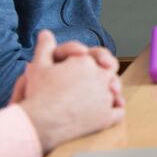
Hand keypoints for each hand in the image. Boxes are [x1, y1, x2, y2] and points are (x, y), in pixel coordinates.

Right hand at [17, 30, 124, 152]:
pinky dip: (115, 111)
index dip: (96, 60)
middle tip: (97, 82)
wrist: (39, 122)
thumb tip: (46, 33)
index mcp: (86, 62)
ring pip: (115, 92)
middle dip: (105, 75)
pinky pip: (118, 113)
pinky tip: (109, 112)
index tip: (90, 66)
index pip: (99, 57)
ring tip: (100, 97)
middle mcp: (100, 77)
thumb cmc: (38, 93)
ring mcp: (105, 97)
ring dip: (111, 93)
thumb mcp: (39, 66)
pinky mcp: (106, 118)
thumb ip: (45, 48)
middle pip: (110, 72)